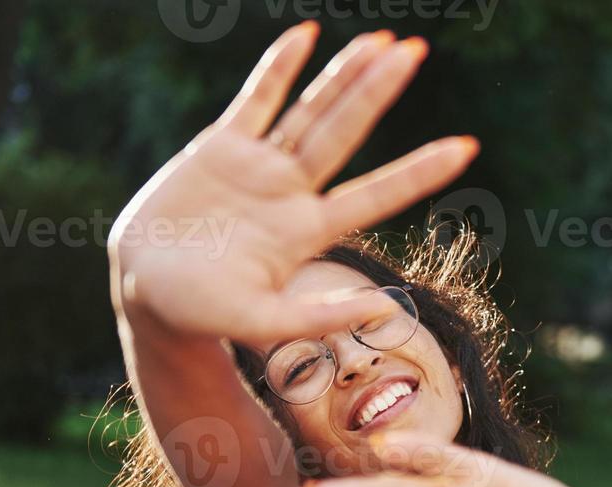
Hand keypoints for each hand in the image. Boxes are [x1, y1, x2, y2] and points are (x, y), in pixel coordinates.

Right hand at [108, 22, 478, 341]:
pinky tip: (305, 36)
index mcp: (306, 231)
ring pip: (311, 109)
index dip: (419, 171)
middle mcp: (291, 192)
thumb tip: (386, 310)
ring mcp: (258, 166)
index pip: (377, 195)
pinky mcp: (219, 148)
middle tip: (417, 51)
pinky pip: (256, 100)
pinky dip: (278, 68)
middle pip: (345, 132)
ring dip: (344, 75)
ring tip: (383, 41)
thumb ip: (319, 317)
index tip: (466, 149)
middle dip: (379, 92)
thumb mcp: (262, 324)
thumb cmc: (202, 313)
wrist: (145, 292)